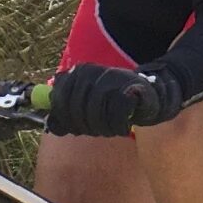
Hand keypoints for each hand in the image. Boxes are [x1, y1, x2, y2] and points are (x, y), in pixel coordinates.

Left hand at [46, 63, 176, 136]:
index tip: (77, 127)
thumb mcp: (89, 103)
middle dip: (86, 125)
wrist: (152, 95)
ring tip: (112, 128)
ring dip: (103, 128)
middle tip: (98, 130)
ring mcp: (111, 78)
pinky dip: (118, 126)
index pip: (60, 100)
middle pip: (76, 109)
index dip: (66, 119)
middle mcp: (93, 72)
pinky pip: (114, 115)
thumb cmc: (116, 101)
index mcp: (80, 72)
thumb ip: (68, 110)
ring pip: (94, 113)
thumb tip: (51, 124)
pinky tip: (123, 127)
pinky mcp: (129, 88)